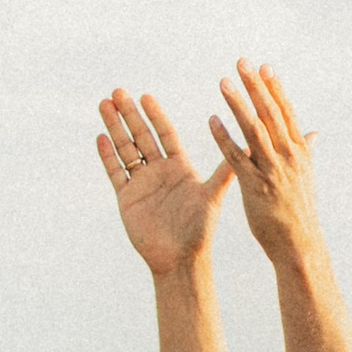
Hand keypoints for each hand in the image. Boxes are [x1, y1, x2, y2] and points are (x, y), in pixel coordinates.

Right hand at [97, 89, 232, 274]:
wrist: (180, 259)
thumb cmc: (200, 231)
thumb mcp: (213, 196)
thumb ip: (225, 171)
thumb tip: (250, 146)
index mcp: (179, 167)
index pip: (165, 134)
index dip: (155, 115)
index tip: (146, 96)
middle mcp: (159, 172)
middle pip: (142, 136)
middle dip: (130, 115)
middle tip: (119, 92)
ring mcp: (141, 184)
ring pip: (125, 149)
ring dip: (115, 127)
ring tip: (105, 104)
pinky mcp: (127, 199)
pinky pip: (115, 173)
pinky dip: (108, 156)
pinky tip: (101, 137)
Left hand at [207, 61, 324, 266]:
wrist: (299, 244)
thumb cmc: (299, 210)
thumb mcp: (306, 176)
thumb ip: (306, 150)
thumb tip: (313, 132)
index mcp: (299, 151)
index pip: (285, 112)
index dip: (274, 88)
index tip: (263, 67)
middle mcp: (288, 156)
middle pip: (269, 114)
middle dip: (255, 87)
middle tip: (241, 63)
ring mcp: (272, 170)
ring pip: (253, 130)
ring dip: (238, 105)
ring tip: (224, 83)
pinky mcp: (256, 186)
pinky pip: (237, 158)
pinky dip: (224, 138)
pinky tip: (211, 121)